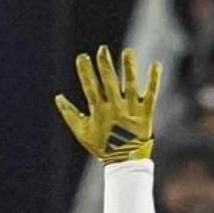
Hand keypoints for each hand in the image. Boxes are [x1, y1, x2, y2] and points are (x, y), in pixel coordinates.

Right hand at [55, 45, 161, 164]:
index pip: (91, 87)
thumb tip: (58, 97)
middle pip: (110, 83)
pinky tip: (155, 65)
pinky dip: (153, 80)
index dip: (86, 72)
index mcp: (99, 112)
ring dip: (129, 68)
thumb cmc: (103, 146)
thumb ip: (70, 114)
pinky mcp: (146, 114)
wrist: (125, 162)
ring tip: (128, 51)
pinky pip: (151, 95)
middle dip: (105, 66)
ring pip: (131, 86)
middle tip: (102, 49)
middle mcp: (116, 108)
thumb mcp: (83, 132)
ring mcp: (131, 111)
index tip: (83, 57)